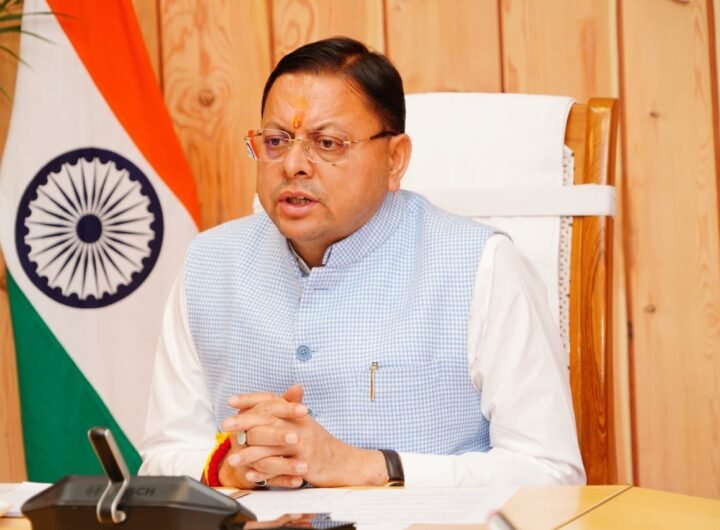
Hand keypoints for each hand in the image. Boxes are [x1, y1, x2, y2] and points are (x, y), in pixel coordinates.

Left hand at [223, 385, 387, 487]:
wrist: (343, 461)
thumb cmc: (319, 443)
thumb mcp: (303, 423)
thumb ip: (285, 410)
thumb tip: (264, 401)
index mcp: (296, 414)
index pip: (271, 400)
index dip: (251, 398)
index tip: (232, 400)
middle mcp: (299, 425)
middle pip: (267, 419)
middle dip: (243, 422)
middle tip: (225, 425)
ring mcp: (302, 444)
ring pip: (270, 446)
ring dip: (249, 453)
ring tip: (233, 459)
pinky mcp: (305, 462)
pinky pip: (281, 467)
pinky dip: (264, 472)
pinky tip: (251, 474)